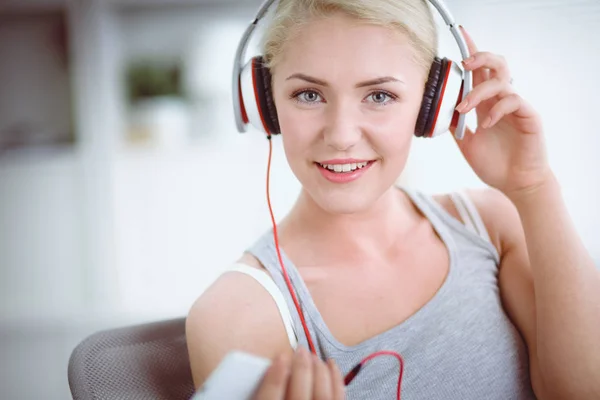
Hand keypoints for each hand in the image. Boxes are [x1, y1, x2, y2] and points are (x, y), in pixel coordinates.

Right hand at [252, 347, 345, 399]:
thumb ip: (256, 396)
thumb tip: (258, 379)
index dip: (275, 380)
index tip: (279, 358)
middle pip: (300, 398)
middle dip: (301, 370)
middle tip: (299, 351)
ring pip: (322, 398)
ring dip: (319, 373)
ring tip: (312, 357)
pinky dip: (336, 381)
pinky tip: (330, 366)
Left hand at [451, 26, 553, 197]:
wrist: (515, 184)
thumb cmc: (494, 162)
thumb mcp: (466, 142)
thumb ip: (453, 124)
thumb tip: (434, 110)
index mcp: (486, 103)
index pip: (479, 71)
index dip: (472, 52)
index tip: (460, 35)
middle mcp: (500, 101)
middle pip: (495, 65)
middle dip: (479, 58)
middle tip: (463, 62)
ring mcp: (516, 107)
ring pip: (502, 81)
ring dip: (478, 92)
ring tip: (464, 108)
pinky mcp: (529, 117)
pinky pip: (514, 101)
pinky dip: (497, 110)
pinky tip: (485, 125)